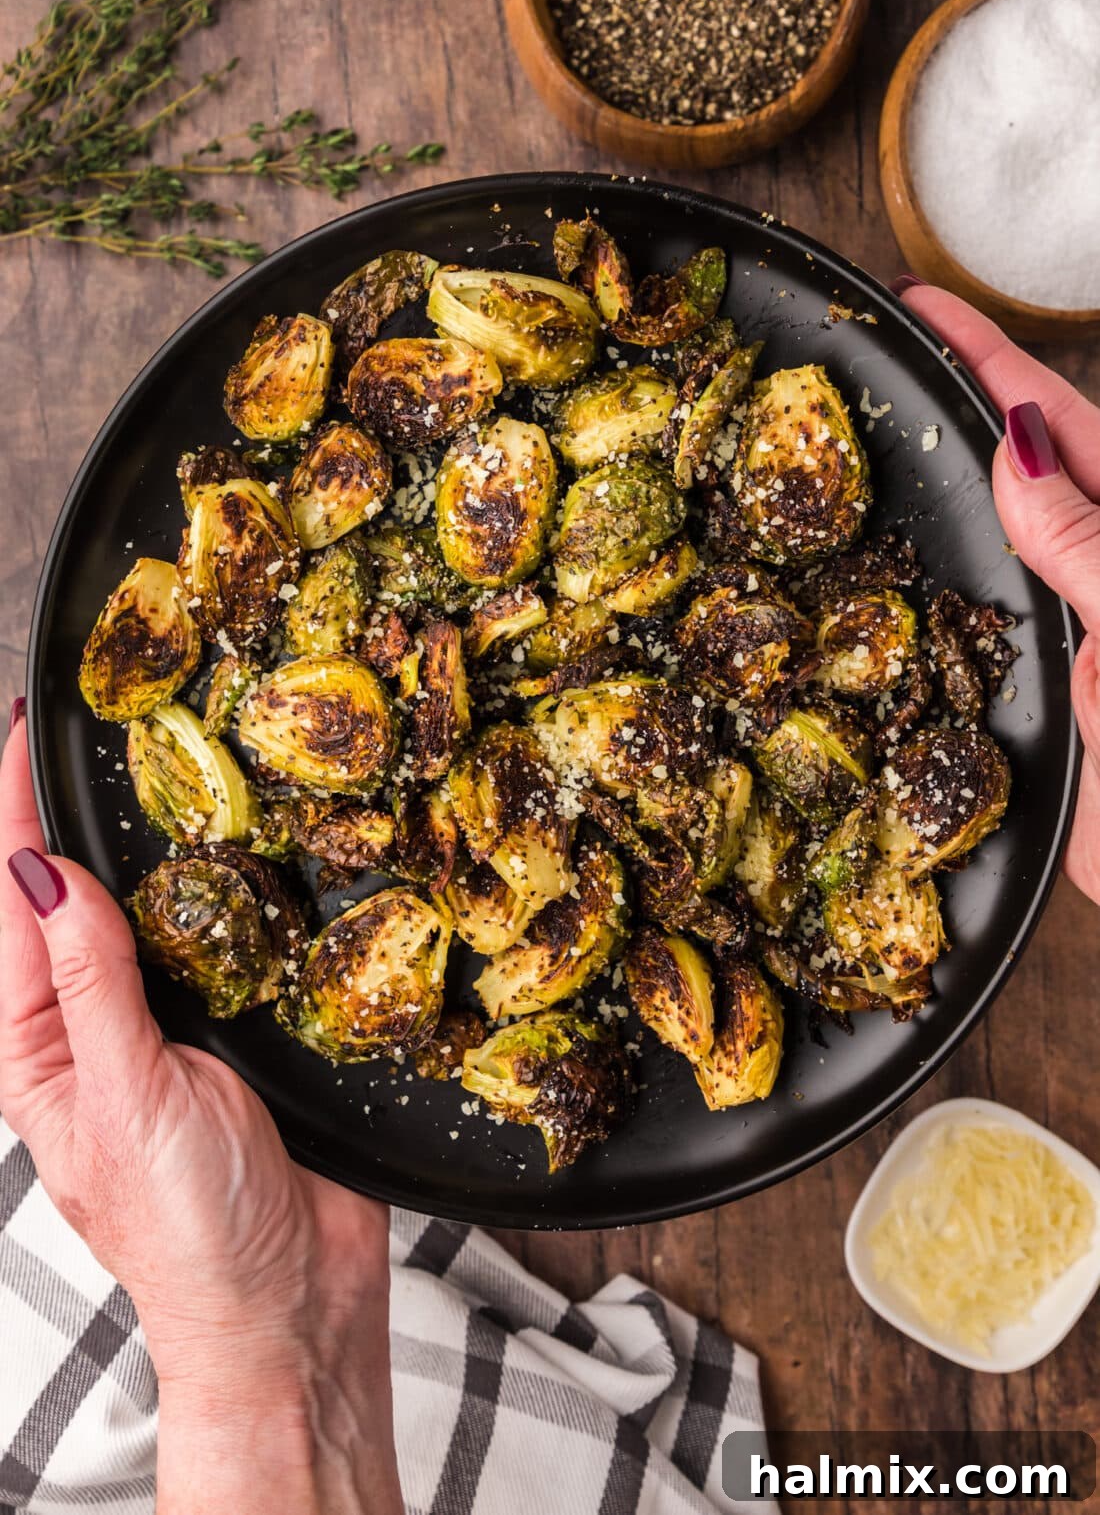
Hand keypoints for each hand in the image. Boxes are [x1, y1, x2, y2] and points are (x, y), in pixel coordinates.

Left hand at [0, 711, 401, 1514]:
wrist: (295, 1301)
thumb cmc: (190, 1229)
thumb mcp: (124, 1097)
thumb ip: (90, 984)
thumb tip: (42, 877)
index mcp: (41, 1049)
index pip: (15, 908)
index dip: (12, 819)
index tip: (23, 733)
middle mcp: (98, 1028)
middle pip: (75, 899)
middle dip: (70, 818)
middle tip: (87, 726)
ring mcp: (170, 1028)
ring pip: (153, 914)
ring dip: (153, 848)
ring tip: (158, 766)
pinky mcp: (240, 1032)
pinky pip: (225, 945)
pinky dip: (226, 893)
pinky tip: (241, 852)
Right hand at [895, 279, 1099, 905]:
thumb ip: (1084, 539)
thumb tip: (1013, 448)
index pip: (1057, 419)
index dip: (988, 357)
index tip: (924, 304)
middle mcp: (1099, 571)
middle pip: (1024, 465)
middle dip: (958, 403)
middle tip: (882, 353)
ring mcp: (1068, 631)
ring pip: (992, 542)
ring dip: (939, 491)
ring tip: (868, 439)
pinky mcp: (1036, 694)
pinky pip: (964, 623)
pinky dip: (924, 588)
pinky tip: (882, 574)